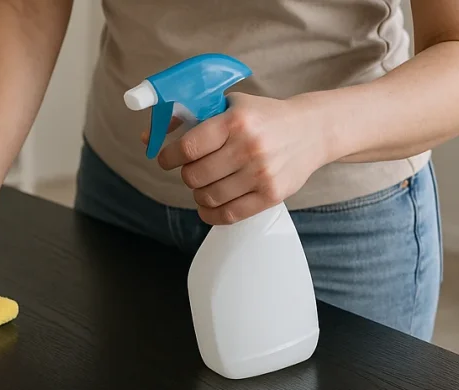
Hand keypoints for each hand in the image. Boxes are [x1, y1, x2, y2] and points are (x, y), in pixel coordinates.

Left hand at [149, 93, 331, 224]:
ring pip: (208, 197)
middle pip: (194, 176)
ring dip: (198, 194)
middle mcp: (248, 147)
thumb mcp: (228, 105)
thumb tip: (147, 136)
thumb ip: (188, 117)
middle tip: (193, 169)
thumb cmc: (262, 116)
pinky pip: (229, 215)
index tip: (166, 159)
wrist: (311, 130)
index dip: (168, 157)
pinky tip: (209, 206)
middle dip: (186, 175)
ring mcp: (261, 173)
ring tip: (204, 184)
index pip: (187, 147)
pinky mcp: (271, 195)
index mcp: (235, 121)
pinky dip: (211, 214)